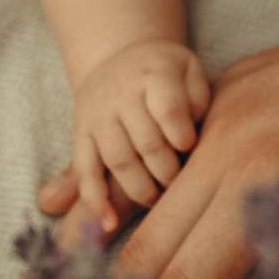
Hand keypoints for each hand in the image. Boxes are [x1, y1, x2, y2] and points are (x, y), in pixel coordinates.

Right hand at [41, 39, 212, 232]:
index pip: (168, 110)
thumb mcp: (189, 70)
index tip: (190, 148)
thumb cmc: (166, 73)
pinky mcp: (80, 134)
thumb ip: (198, 99)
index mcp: (154, 73)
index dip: (182, 136)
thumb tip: (188, 140)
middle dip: (168, 173)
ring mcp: (98, 115)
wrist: (118, 56)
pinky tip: (108, 222)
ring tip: (159, 199)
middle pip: (146, 143)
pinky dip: (95, 200)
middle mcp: (121, 93)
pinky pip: (85, 171)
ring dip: (142, 190)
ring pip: (119, 161)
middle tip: (181, 185)